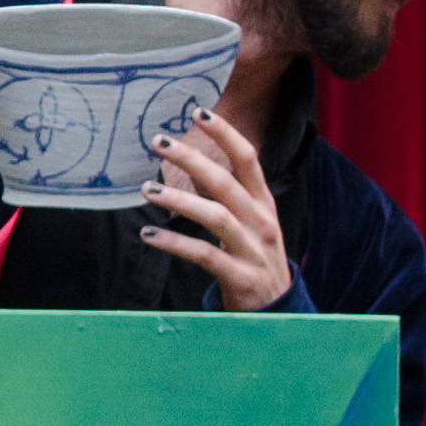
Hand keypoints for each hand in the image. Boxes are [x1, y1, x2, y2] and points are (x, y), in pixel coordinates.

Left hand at [142, 111, 291, 312]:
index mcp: (264, 204)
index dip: (225, 135)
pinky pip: (204, 255)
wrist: (279, 313)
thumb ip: (228, 196)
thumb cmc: (255, 260)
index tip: (199, 112)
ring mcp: (253, 251)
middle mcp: (262, 223)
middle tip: (159, 142)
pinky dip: (174, 243)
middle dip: (192, 159)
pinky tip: (148, 236)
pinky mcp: (240, 278)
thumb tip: (193, 165)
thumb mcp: (250, 224)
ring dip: (178, 200)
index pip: (248, 160)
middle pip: (226, 183)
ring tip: (146, 189)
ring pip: (215, 216)